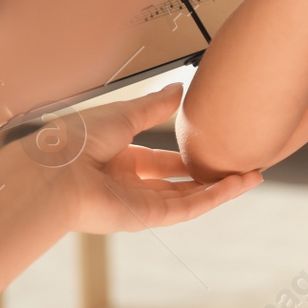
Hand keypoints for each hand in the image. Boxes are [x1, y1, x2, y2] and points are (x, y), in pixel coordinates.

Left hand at [28, 83, 261, 232]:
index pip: (161, 160)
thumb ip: (154, 106)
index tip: (214, 147)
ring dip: (221, 188)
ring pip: (189, 198)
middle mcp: (129, 183)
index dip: (188, 155)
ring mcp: (138, 202)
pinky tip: (237, 185)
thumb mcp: (124, 114)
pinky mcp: (144, 217)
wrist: (54, 171)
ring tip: (253, 176)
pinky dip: (213, 198)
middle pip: (179, 182)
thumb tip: (180, 90)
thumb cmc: (77, 140)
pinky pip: (186, 209)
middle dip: (210, 176)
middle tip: (242, 166)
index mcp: (119, 158)